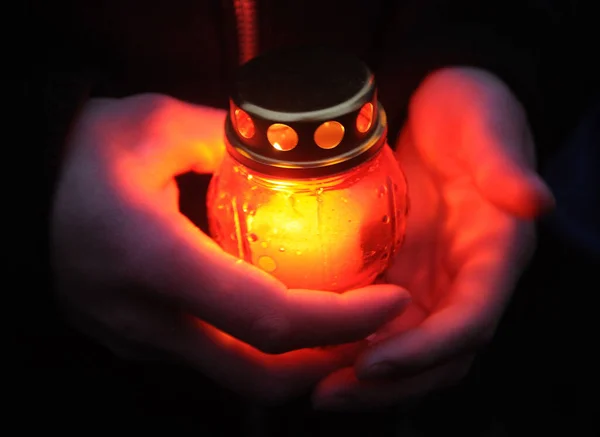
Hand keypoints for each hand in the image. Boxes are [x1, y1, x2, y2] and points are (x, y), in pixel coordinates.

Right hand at [51, 94, 409, 402]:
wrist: (22, 189)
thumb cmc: (82, 149)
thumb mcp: (158, 125)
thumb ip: (232, 139)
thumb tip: (291, 151)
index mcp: (152, 260)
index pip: (268, 318)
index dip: (341, 321)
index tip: (392, 302)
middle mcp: (144, 318)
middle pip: (259, 375)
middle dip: (330, 360)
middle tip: (374, 324)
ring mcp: (135, 340)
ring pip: (236, 377)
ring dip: (297, 358)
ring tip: (339, 319)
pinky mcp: (134, 341)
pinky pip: (210, 359)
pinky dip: (258, 347)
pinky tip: (279, 307)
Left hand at [313, 68, 554, 409]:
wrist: (438, 109)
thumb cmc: (469, 112)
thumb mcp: (485, 126)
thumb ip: (504, 164)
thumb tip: (535, 201)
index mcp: (494, 256)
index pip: (469, 322)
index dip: (427, 351)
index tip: (373, 364)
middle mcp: (461, 280)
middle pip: (434, 355)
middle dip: (387, 385)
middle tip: (328, 396)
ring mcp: (426, 280)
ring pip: (401, 347)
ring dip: (360, 375)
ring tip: (310, 385)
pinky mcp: (394, 271)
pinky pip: (372, 320)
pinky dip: (344, 341)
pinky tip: (307, 344)